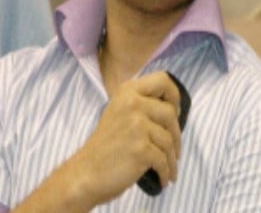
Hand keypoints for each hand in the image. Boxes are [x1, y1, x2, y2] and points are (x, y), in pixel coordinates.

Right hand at [47, 71, 182, 208]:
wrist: (84, 175)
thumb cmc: (106, 147)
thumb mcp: (120, 113)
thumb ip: (142, 105)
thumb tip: (176, 108)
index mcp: (128, 92)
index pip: (163, 80)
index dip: (175, 95)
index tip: (175, 112)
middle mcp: (132, 104)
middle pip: (171, 112)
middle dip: (176, 134)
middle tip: (174, 149)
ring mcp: (137, 126)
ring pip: (169, 139)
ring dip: (172, 158)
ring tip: (170, 167)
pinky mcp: (141, 148)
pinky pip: (164, 160)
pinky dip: (167, 172)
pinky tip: (165, 179)